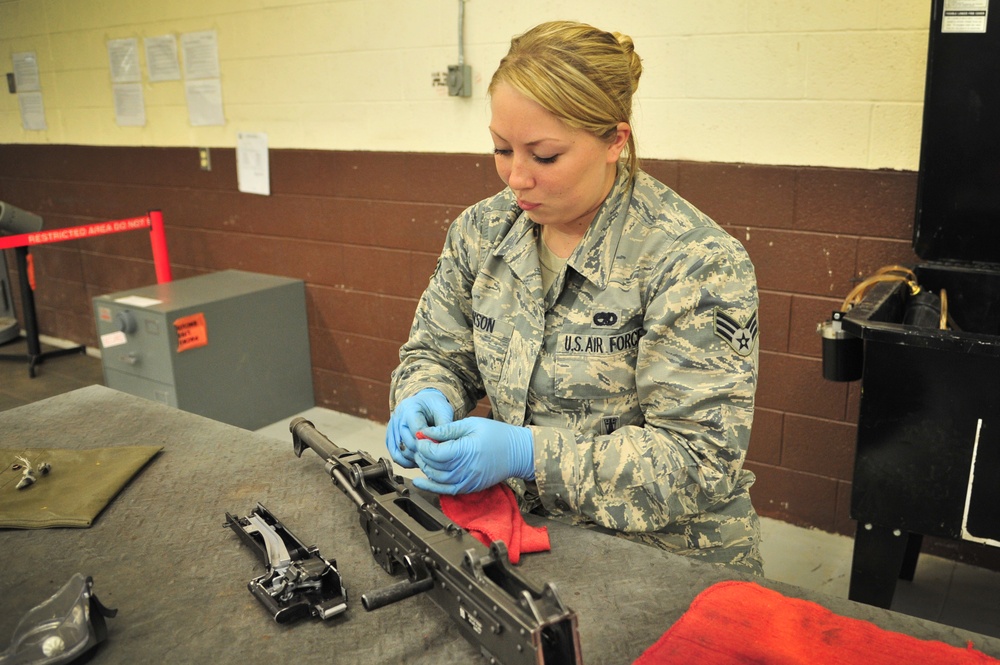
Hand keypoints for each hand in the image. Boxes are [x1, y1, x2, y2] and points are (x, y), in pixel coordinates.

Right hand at [385, 389, 453, 467]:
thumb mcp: (444, 411)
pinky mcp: (389, 437)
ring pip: (400, 451)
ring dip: (414, 458)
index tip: (438, 447)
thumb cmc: (434, 406)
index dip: (429, 442)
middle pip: (408, 442)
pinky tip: (417, 460)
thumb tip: (445, 444)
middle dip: (423, 451)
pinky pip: (395, 455)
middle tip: (435, 455)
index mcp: (410, 408)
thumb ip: (444, 427)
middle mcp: (398, 417)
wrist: (423, 403)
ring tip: (427, 458)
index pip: (417, 430)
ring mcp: (391, 428)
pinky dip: (406, 461)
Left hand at [411, 417, 533, 494]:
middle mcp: (465, 469)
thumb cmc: (496, 434)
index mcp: (466, 451)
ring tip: (422, 457)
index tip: (422, 436)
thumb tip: (425, 432)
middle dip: (422, 455)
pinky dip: (430, 486)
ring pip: (437, 479)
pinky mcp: (469, 488)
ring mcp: (467, 481)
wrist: (518, 453)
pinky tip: (419, 481)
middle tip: (420, 445)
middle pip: (434, 466)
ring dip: (425, 468)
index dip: (424, 445)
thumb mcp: (471, 424)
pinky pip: (446, 490)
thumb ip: (447, 430)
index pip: (435, 453)